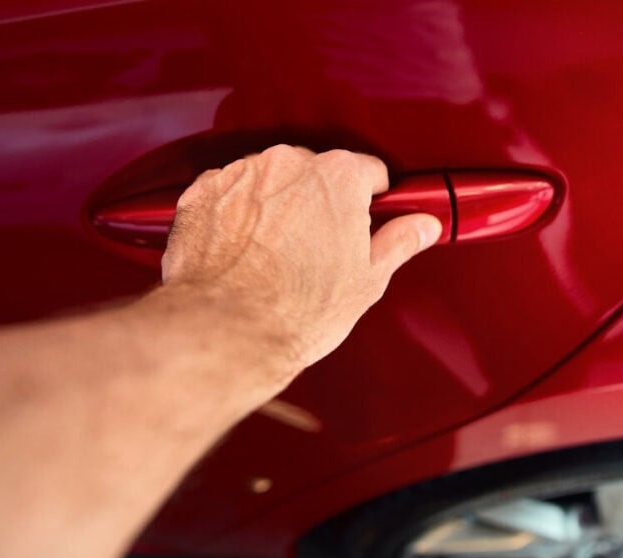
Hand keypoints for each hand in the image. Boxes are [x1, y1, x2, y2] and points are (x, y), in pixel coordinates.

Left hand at [160, 145, 441, 370]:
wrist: (229, 329)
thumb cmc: (297, 310)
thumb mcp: (368, 279)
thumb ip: (399, 241)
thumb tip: (421, 227)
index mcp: (338, 177)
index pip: (368, 171)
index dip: (369, 200)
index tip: (364, 220)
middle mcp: (288, 164)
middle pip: (315, 173)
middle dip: (319, 203)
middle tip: (319, 250)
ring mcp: (241, 175)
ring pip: (270, 182)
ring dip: (276, 206)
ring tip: (276, 256)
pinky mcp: (202, 193)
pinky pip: (228, 195)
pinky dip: (235, 215)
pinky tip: (244, 252)